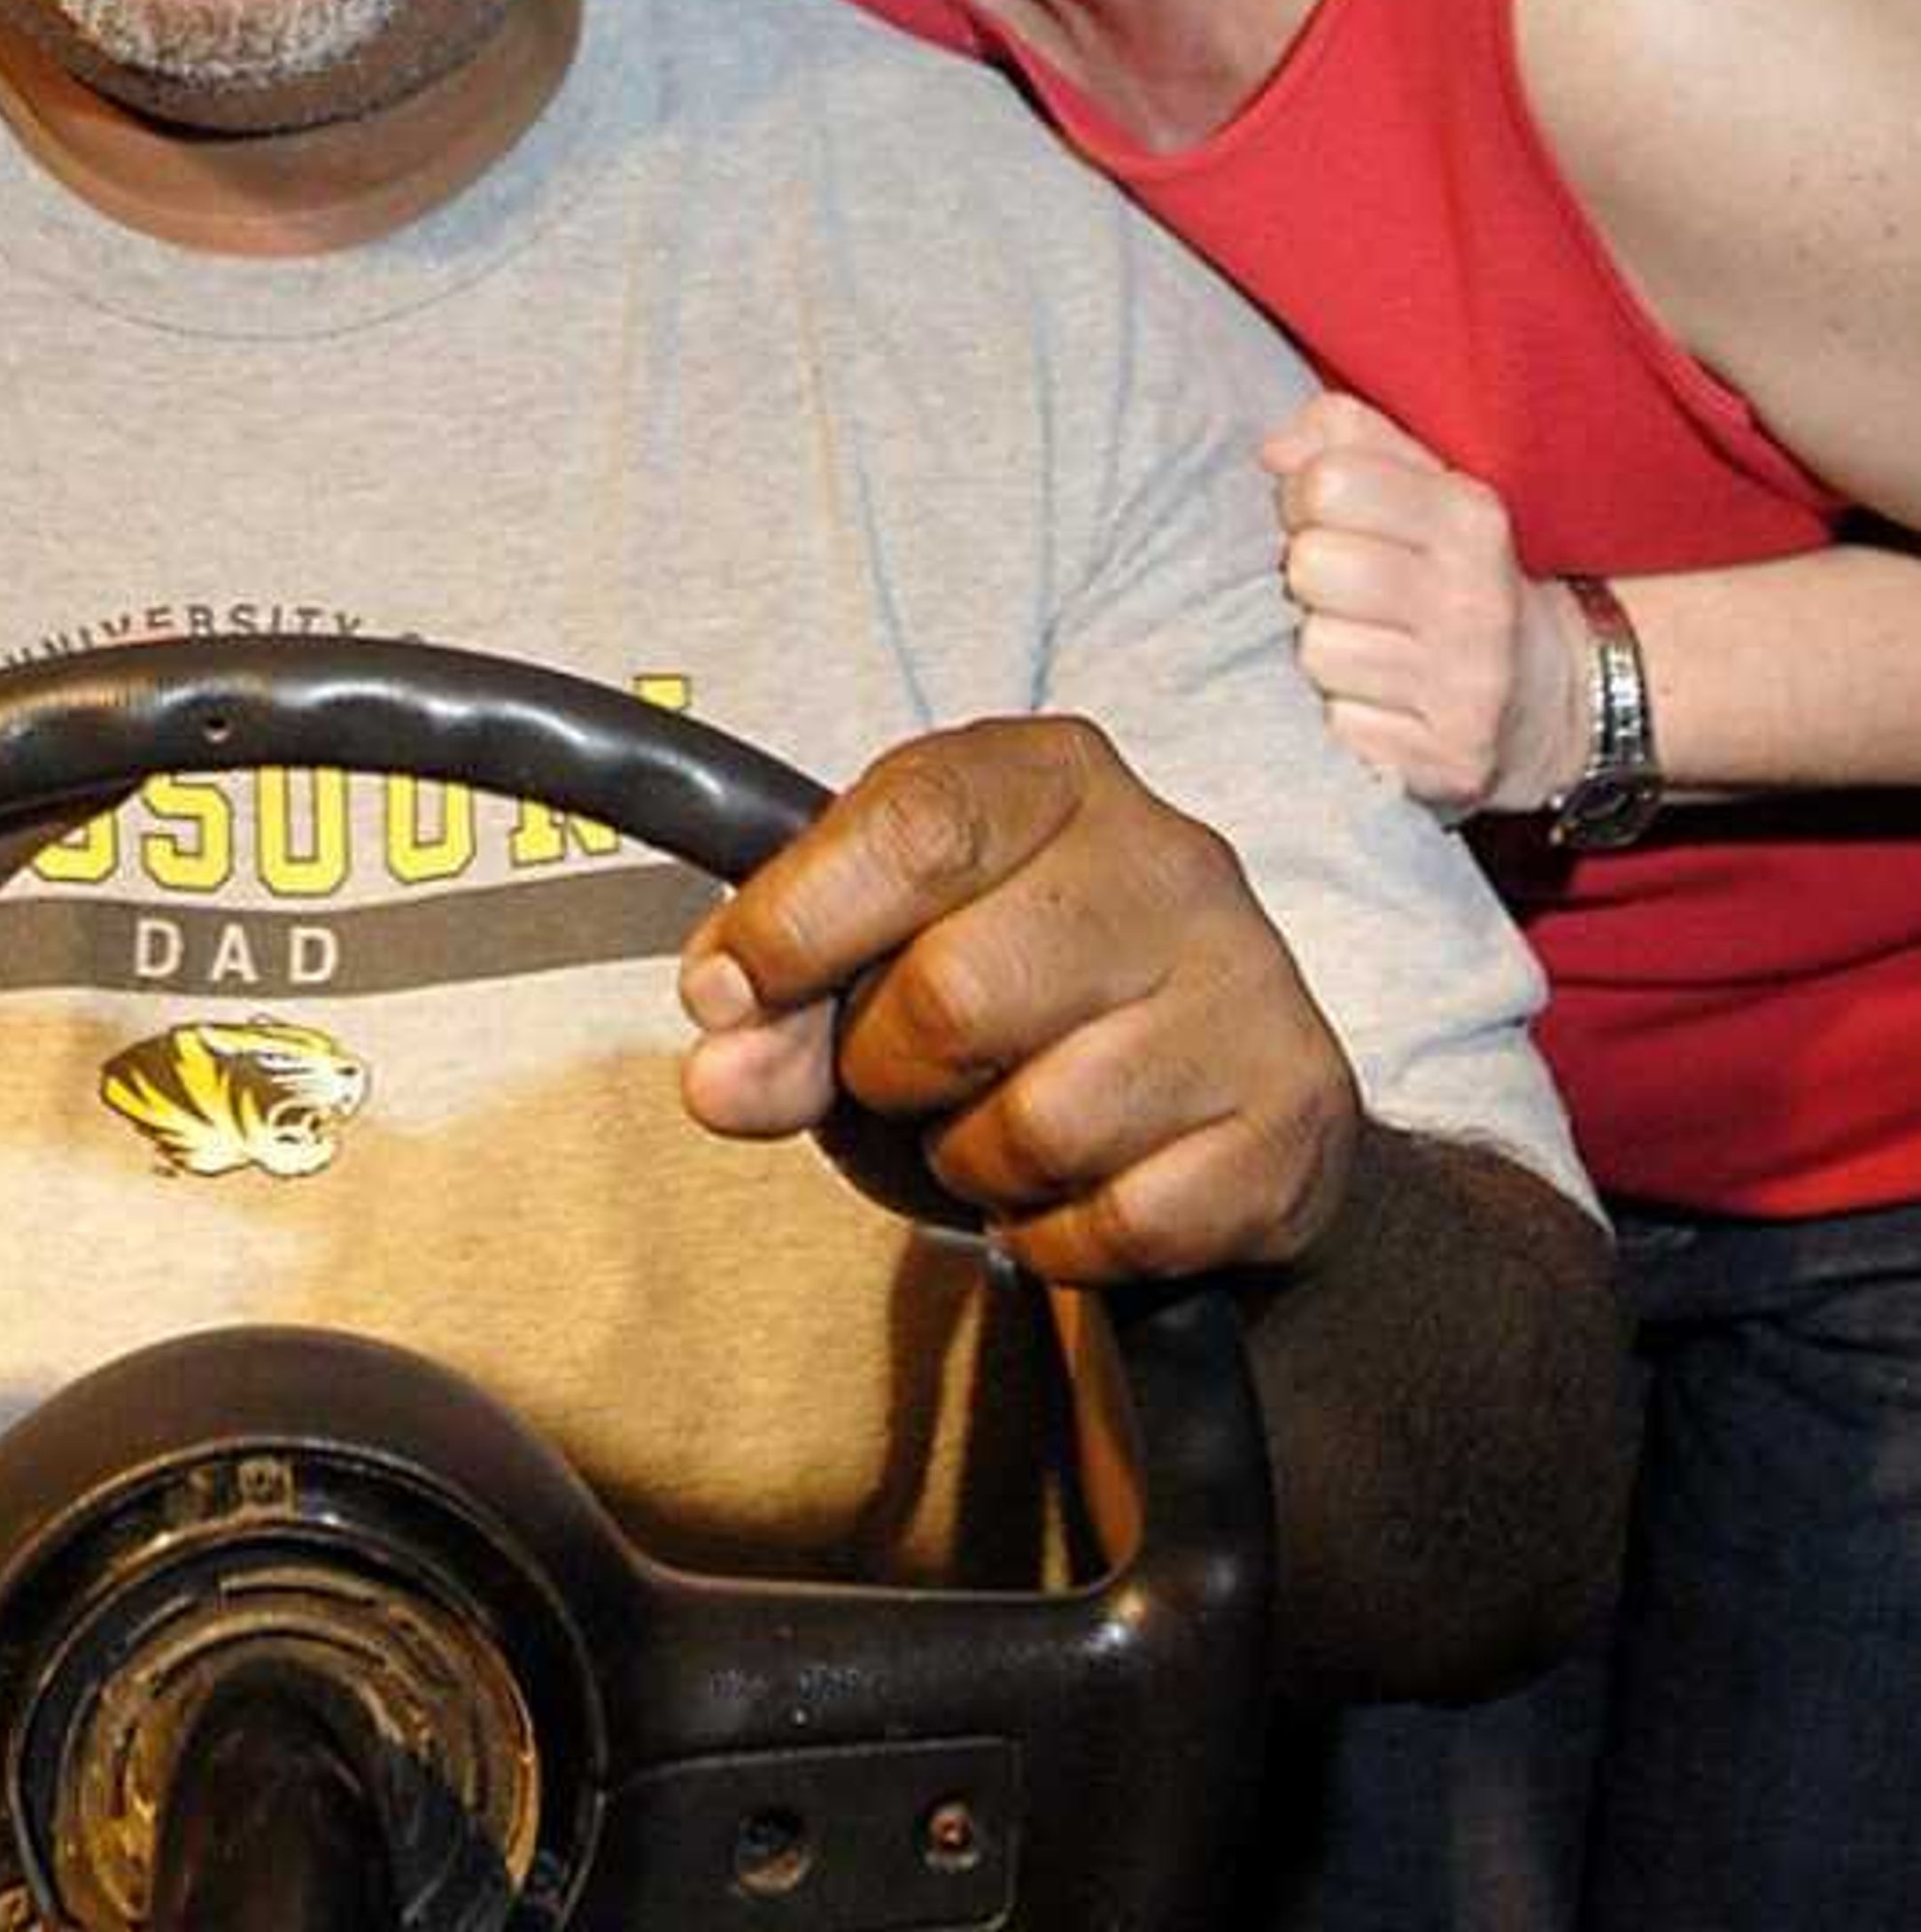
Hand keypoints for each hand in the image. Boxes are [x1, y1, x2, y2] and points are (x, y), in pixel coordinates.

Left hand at [674, 713, 1357, 1284]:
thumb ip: (781, 1002)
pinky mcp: (1294, 1119)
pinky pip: (1120, 1223)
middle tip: (906, 1077)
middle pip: (955, 997)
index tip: (729, 992)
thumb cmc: (1016, 988)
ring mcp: (1249, 988)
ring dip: (974, 1163)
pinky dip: (1060, 1236)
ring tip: (996, 1124)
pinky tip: (1074, 1187)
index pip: (913, 829)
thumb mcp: (878, 951)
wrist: (1214, 1082)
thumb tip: (718, 1071)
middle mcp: (1169, 860)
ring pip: (1037, 1126)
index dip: (795, 925)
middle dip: (887, 1071)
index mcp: (1052, 776)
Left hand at [1266, 391, 1581, 815]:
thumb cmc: (1451, 571)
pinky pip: (1340, 725)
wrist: (1550, 694)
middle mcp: (1477, 598)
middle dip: (1310, 576)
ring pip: (1316, 650)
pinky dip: (1350, 716)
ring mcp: (1469, 686)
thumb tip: (1271, 452)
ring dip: (1325, 652)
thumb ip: (1342, 438)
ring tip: (1369, 648)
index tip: (1327, 520)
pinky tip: (1387, 703)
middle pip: (1310, 565)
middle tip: (1345, 592)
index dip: (1305, 499)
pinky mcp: (1451, 760)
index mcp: (1469, 515)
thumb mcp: (1422, 483)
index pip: (1328, 481)